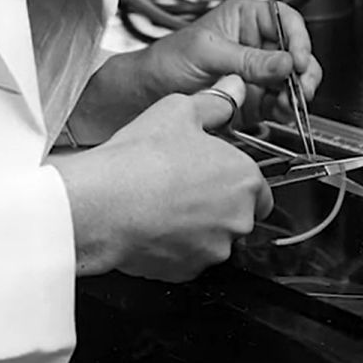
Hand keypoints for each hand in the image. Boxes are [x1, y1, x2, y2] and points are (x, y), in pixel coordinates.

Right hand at [52, 76, 272, 281]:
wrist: (102, 204)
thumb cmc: (142, 159)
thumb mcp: (182, 109)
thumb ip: (217, 102)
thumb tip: (234, 90)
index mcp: (245, 179)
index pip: (260, 188)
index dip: (237, 178)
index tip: (217, 172)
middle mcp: (238, 219)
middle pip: (239, 213)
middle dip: (218, 201)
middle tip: (186, 182)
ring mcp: (213, 250)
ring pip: (214, 237)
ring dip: (199, 224)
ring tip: (166, 200)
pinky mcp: (186, 272)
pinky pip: (189, 256)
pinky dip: (176, 244)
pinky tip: (154, 221)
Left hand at [141, 0, 322, 124]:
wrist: (146, 93)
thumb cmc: (167, 59)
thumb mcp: (207, 53)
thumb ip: (247, 59)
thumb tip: (283, 62)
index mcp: (246, 18)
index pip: (285, 20)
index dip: (297, 38)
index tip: (296, 58)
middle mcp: (257, 43)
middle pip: (296, 51)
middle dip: (303, 69)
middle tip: (300, 85)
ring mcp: (258, 71)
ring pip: (294, 79)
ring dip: (297, 92)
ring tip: (289, 101)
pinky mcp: (256, 97)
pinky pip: (282, 102)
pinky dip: (285, 109)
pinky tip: (279, 111)